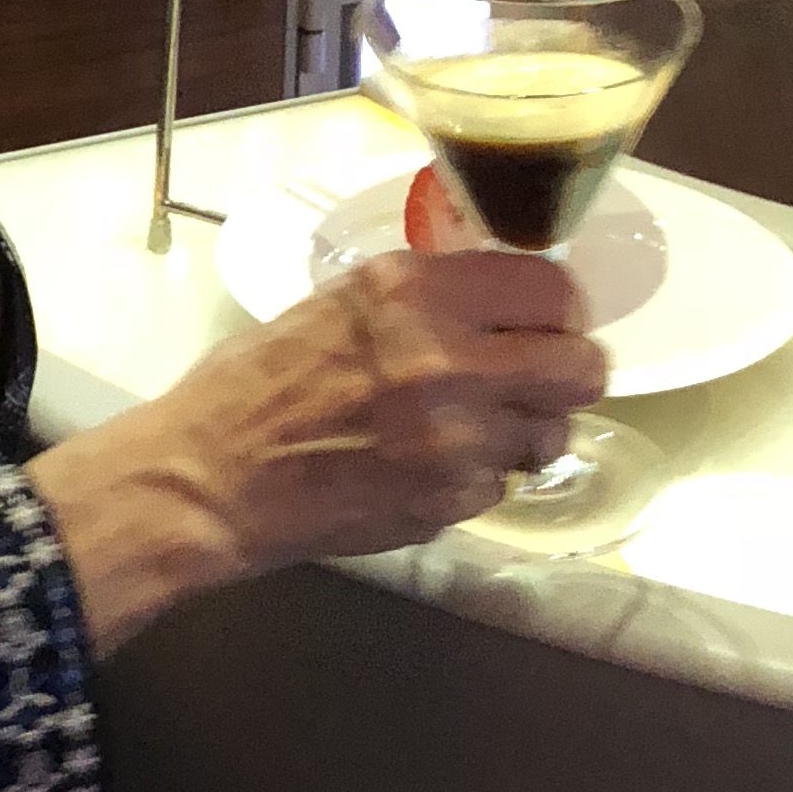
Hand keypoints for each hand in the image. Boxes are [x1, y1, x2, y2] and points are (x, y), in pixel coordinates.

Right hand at [33, 248, 603, 658]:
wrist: (209, 479)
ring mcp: (454, 438)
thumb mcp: (342, 303)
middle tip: (534, 380)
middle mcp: (447, 357)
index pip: (554, 289)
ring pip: (554, 434)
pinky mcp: (449, 502)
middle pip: (582, 367)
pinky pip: (503, 486)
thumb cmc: (258, 382)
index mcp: (414, 290)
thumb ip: (429, 297)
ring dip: (526, 433)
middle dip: (566, 374)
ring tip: (475, 430)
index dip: (560, 310)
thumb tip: (507, 301)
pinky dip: (478, 479)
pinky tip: (429, 469)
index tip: (546, 322)